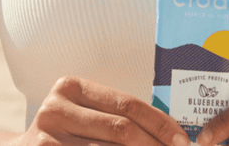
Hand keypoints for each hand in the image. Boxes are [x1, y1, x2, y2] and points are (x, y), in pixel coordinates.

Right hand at [24, 76, 190, 145]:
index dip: (159, 124)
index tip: (182, 141)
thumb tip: (171, 135)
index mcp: (70, 87)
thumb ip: (118, 118)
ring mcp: (45, 139)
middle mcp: (55, 109)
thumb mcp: (85, 116)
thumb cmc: (67, 135)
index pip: (126, 105)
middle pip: (121, 130)